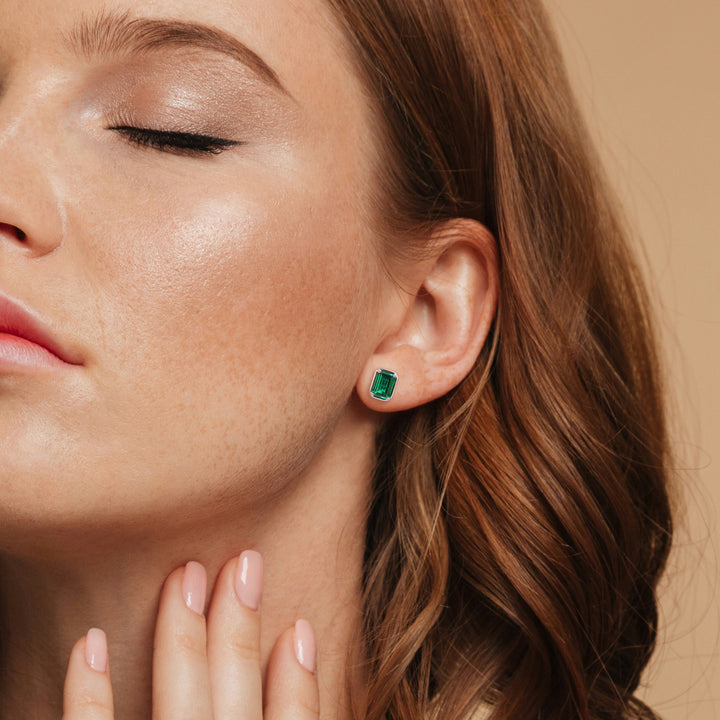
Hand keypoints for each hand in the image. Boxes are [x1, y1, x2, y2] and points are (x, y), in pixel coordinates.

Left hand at [61, 552, 319, 718]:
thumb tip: (294, 668)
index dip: (300, 679)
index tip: (300, 628)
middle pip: (237, 691)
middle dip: (241, 622)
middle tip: (245, 560)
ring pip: (182, 700)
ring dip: (184, 634)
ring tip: (188, 572)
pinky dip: (90, 692)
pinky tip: (92, 641)